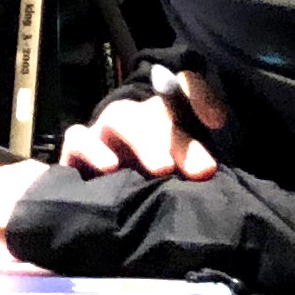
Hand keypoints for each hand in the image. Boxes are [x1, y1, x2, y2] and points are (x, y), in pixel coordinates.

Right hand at [58, 68, 229, 181]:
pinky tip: (109, 167)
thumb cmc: (158, 185)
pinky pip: (77, 139)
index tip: (218, 123)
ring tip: (163, 168)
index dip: (202, 97)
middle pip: (156, 112)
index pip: (187, 87)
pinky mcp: (76, 151)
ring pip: (120, 118)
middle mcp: (135, 118)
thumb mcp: (185, 171)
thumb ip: (202, 152)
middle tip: (203, 170)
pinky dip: (92, 149)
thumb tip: (216, 120)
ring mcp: (103, 131)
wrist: (106, 207)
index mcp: (167, 117)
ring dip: (143, 140)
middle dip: (181, 141)